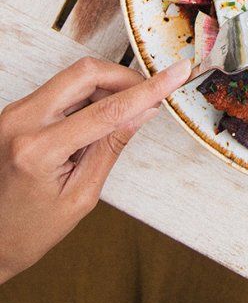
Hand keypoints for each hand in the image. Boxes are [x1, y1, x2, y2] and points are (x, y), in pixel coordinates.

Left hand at [0, 56, 190, 283]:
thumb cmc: (29, 229)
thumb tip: (142, 112)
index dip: (148, 90)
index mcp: (38, 149)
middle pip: (85, 73)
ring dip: (106, 88)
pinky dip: (87, 97)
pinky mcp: (16, 112)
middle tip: (150, 95)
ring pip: (73, 77)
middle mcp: (20, 121)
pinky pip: (60, 89)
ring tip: (123, 117)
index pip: (107, 110)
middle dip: (125, 78)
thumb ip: (111, 147)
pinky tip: (97, 120)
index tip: (177, 74)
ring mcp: (15, 113)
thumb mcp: (80, 196)